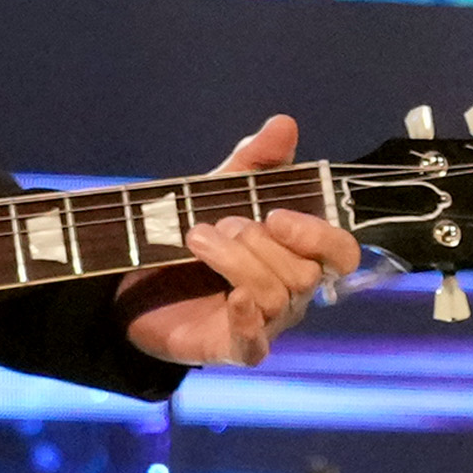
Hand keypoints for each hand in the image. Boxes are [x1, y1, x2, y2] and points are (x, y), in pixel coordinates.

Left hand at [122, 115, 362, 369]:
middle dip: (258, 243)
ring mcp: (264, 323)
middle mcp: (290, 293)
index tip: (275, 215)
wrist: (132, 285)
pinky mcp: (233, 348)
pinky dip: (247, 320)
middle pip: (303, 274)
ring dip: (236, 263)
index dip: (318, 234)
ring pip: (276, 297)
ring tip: (195, 240)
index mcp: (297, 255)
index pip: (341, 253)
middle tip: (216, 224)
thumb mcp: (220, 191)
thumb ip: (255, 162)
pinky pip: (255, 344)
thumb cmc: (192, 239)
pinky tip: (231, 298)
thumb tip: (285, 124)